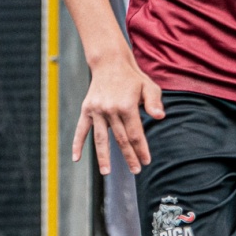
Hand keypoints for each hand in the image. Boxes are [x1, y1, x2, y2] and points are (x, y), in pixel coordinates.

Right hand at [74, 55, 163, 173]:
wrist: (109, 63)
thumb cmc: (133, 78)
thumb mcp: (149, 86)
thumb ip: (154, 102)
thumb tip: (159, 117)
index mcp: (126, 106)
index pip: (135, 134)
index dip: (141, 149)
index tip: (146, 161)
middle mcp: (110, 110)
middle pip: (121, 139)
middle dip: (129, 156)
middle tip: (135, 170)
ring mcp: (97, 110)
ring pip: (101, 138)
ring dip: (103, 157)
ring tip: (106, 172)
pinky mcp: (87, 109)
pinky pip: (81, 129)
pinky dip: (77, 144)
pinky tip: (76, 158)